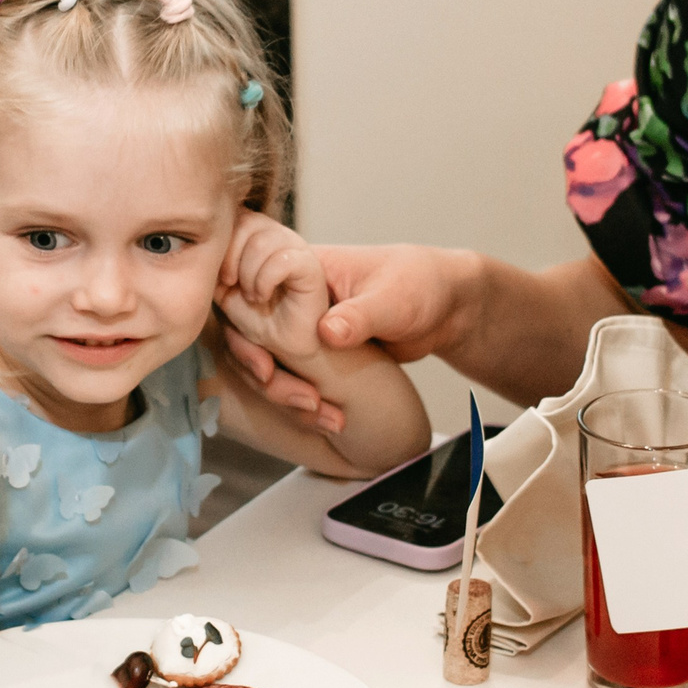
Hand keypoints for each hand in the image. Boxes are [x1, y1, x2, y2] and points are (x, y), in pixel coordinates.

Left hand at [215, 211, 333, 367]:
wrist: (285, 344)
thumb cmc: (259, 317)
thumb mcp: (224, 289)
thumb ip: (212, 265)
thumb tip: (194, 246)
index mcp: (258, 234)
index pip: (233, 216)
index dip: (221, 245)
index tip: (220, 276)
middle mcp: (279, 234)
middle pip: (246, 222)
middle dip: (231, 257)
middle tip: (231, 284)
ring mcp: (296, 247)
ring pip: (262, 241)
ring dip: (249, 274)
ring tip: (251, 295)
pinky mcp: (310, 265)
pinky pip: (283, 260)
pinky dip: (265, 281)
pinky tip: (264, 296)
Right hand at [220, 242, 473, 427]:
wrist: (445, 309)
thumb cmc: (419, 283)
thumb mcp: (392, 296)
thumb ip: (360, 314)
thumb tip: (327, 332)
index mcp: (302, 268)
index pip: (249, 283)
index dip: (241, 319)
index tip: (263, 354)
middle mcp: (290, 298)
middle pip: (247, 332)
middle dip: (260, 370)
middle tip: (296, 395)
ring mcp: (299, 329)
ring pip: (265, 361)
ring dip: (283, 393)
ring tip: (319, 413)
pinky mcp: (314, 356)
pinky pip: (291, 377)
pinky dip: (301, 402)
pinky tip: (326, 419)